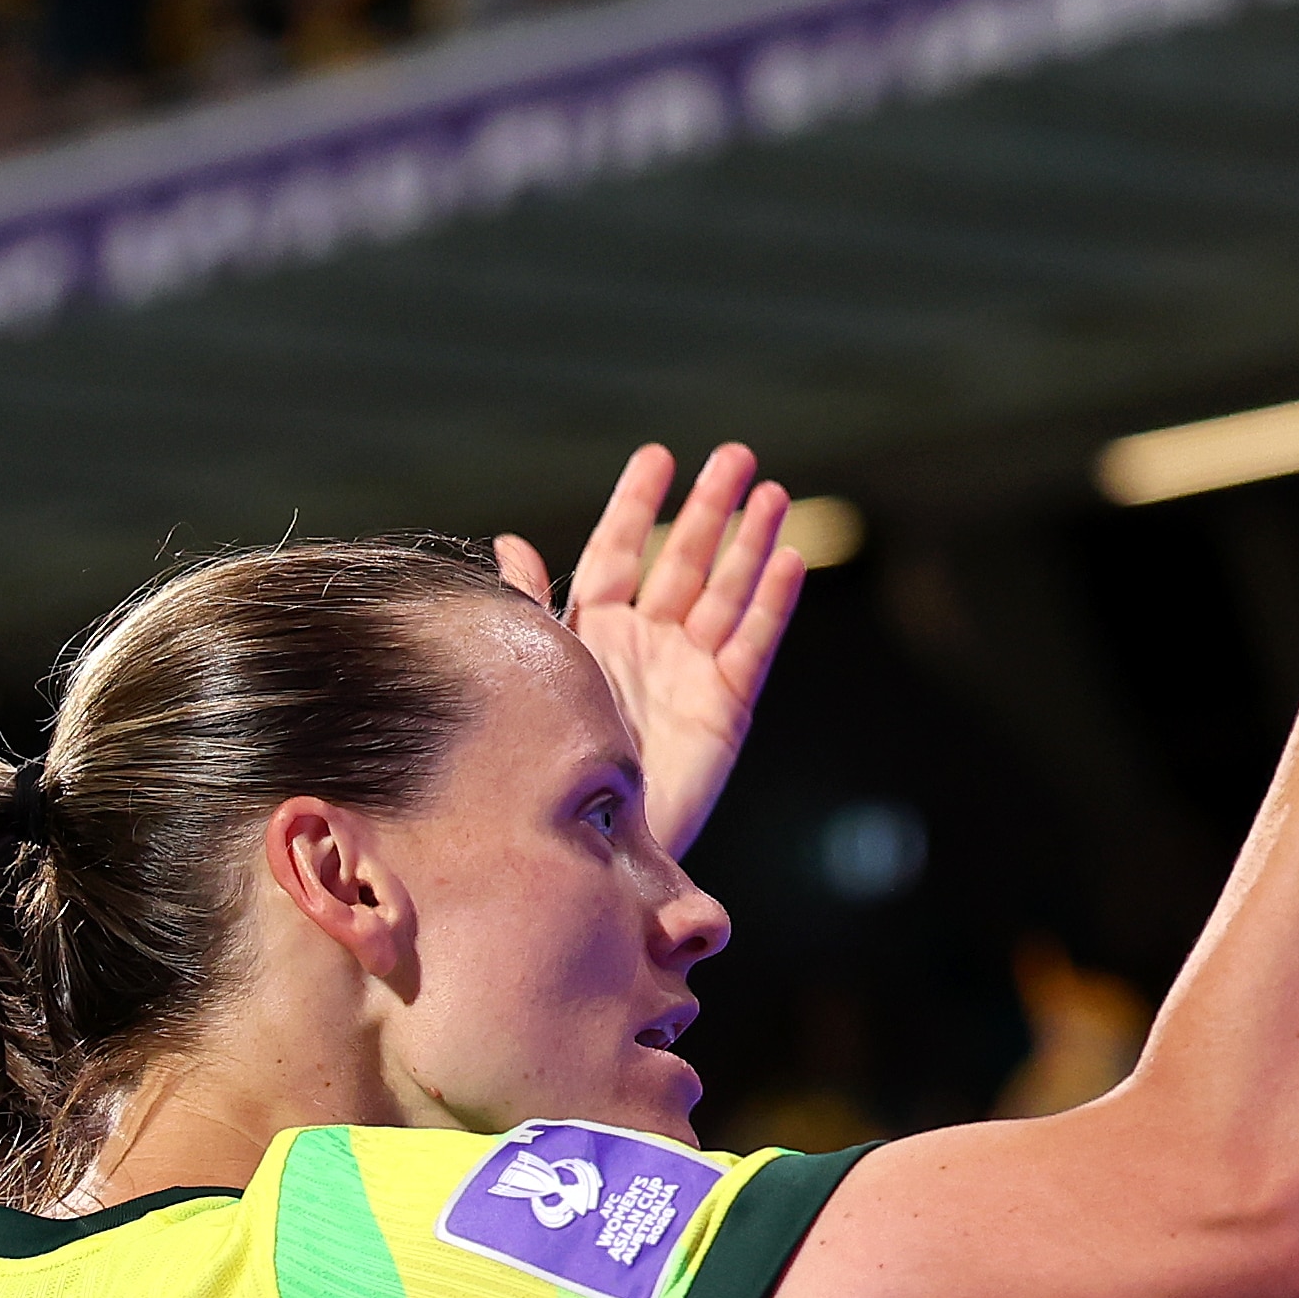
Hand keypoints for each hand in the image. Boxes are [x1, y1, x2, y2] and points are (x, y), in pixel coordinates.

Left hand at [496, 442, 802, 857]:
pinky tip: (788, 559)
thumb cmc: (553, 760)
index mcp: (596, 629)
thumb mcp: (539, 671)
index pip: (621, 550)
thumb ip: (531, 607)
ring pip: (727, 590)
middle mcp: (647, 642)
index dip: (639, 503)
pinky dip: (772, 602)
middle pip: (685, 559)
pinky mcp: (726, 705)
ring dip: (751, 541)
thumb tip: (509, 542)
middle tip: (735, 456)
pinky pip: (753, 643)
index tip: (659, 457)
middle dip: (711, 508)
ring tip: (772, 493)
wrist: (589, 841)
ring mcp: (690, 671)